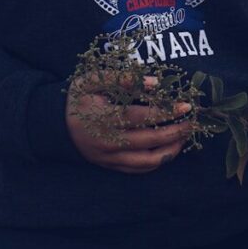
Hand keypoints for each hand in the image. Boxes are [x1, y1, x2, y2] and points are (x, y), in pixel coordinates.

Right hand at [65, 84, 191, 173]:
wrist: (55, 124)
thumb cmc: (78, 98)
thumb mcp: (93, 80)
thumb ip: (123, 79)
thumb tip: (155, 84)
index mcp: (104, 119)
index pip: (142, 118)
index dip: (166, 112)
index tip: (185, 105)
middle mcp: (108, 143)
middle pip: (150, 141)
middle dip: (175, 132)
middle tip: (193, 121)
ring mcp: (110, 158)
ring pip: (147, 161)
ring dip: (171, 150)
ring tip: (185, 135)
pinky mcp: (111, 167)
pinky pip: (139, 169)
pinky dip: (158, 161)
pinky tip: (169, 149)